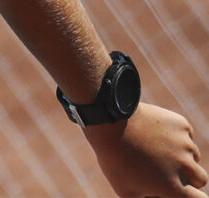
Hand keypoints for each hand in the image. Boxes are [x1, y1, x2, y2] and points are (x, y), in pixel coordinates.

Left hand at [85, 103, 207, 196]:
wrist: (111, 122)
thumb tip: (158, 197)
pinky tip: (157, 133)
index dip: (192, 197)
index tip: (185, 192)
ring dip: (182, 155)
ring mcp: (184, 143)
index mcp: (174, 188)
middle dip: (188, 177)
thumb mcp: (127, 192)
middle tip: (167, 169)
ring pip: (193, 155)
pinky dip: (177, 136)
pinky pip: (186, 135)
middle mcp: (184, 166)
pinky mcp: (181, 124)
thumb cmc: (116, 160)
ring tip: (155, 148)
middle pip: (200, 178)